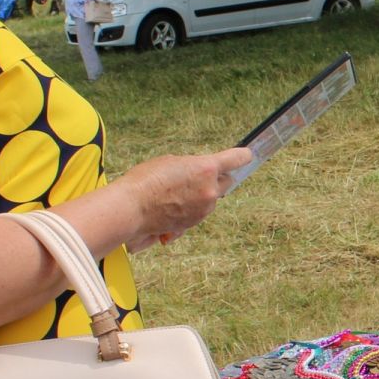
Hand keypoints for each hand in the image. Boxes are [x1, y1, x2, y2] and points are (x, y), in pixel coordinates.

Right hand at [116, 147, 251, 249]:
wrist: (131, 208)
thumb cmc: (146, 180)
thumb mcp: (172, 163)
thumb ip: (193, 167)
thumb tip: (200, 175)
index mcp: (206, 168)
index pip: (236, 159)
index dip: (243, 156)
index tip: (248, 155)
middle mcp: (210, 190)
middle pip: (227, 182)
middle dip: (219, 178)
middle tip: (204, 176)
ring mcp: (204, 209)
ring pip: (211, 199)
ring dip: (201, 195)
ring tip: (175, 192)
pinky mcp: (193, 224)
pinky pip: (198, 213)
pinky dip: (190, 209)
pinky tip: (171, 205)